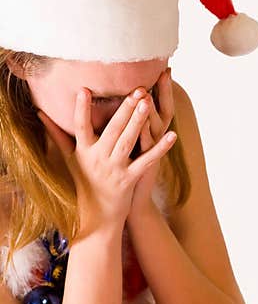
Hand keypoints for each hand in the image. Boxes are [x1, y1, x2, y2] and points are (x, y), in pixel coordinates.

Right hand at [36, 84, 176, 234]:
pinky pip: (146, 161)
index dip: (81, 109)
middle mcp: (98, 158)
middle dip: (124, 109)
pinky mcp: (129, 179)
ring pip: (128, 141)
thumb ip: (57, 134)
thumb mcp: (68, 158)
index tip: (84, 90)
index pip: (80, 126)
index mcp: (83, 151)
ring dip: (138, 121)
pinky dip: (160, 149)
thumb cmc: (84, 180)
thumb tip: (40, 112)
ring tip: (148, 102)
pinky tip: (172, 136)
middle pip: (112, 130)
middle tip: (136, 90)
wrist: (97, 214)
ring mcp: (114, 169)